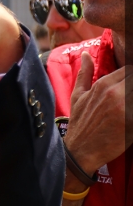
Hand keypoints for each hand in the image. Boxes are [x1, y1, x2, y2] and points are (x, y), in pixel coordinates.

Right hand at [64, 51, 132, 173]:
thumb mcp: (78, 95)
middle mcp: (116, 94)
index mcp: (103, 85)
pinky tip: (132, 119)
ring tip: (130, 106)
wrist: (81, 151)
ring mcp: (126, 109)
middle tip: (130, 96)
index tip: (131, 85)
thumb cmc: (80, 122)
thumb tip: (86, 54)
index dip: (132, 77)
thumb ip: (85, 73)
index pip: (130, 70)